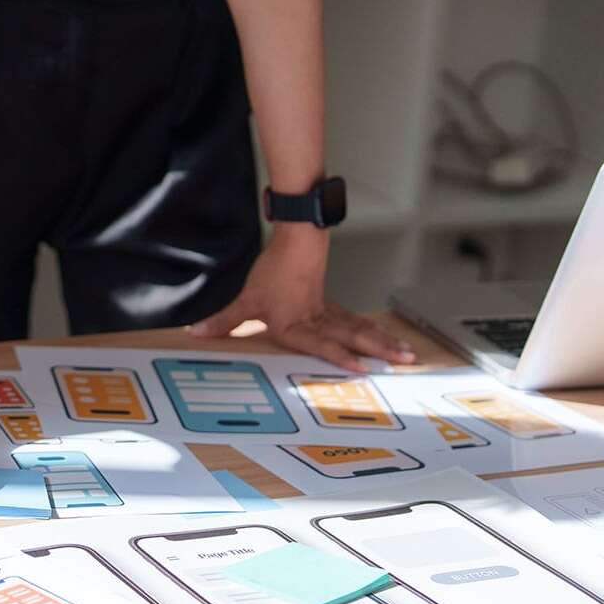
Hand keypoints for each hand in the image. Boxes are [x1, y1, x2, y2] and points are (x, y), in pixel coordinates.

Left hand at [188, 227, 415, 371]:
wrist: (297, 237)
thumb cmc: (274, 269)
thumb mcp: (247, 299)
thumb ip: (226, 320)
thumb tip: (197, 334)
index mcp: (295, 323)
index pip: (319, 342)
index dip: (338, 355)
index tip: (360, 366)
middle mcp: (315, 319)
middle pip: (351, 335)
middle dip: (378, 350)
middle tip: (405, 360)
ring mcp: (326, 310)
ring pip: (358, 328)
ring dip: (382, 341)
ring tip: (406, 352)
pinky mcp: (330, 303)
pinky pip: (353, 320)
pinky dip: (370, 330)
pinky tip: (384, 337)